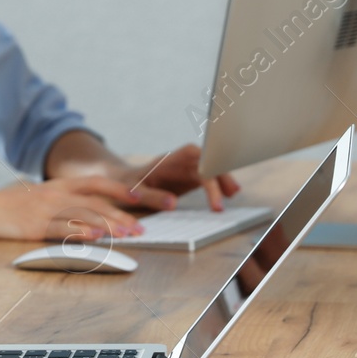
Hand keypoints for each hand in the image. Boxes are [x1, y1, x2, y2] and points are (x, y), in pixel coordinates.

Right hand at [0, 177, 162, 241]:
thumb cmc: (8, 208)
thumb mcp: (38, 199)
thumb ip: (63, 203)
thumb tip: (91, 217)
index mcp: (59, 186)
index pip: (99, 183)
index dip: (124, 190)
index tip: (148, 197)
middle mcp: (55, 193)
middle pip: (98, 200)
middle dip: (127, 210)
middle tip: (148, 222)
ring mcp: (44, 209)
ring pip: (84, 214)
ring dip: (110, 224)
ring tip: (131, 233)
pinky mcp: (32, 226)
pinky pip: (60, 229)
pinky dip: (79, 233)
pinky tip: (94, 238)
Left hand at [116, 143, 239, 210]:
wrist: (123, 184)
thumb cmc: (127, 187)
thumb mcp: (134, 192)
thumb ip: (151, 197)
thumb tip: (173, 203)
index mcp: (169, 160)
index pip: (193, 154)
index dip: (207, 161)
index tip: (216, 173)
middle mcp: (182, 161)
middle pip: (207, 162)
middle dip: (220, 174)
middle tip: (230, 193)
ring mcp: (189, 169)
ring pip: (212, 170)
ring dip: (223, 180)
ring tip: (233, 194)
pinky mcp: (191, 179)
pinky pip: (209, 180)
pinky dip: (219, 187)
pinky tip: (229, 195)